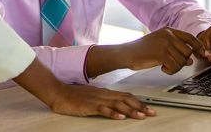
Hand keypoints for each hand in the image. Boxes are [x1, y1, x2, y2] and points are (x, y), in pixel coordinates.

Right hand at [14, 57, 155, 119]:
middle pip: (125, 100)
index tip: (148, 108)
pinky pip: (103, 110)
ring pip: (117, 105)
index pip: (126, 96)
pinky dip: (113, 114)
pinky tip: (120, 117)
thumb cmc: (74, 95)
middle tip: (151, 113)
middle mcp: (104, 95)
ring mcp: (97, 100)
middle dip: (140, 107)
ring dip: (131, 111)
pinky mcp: (89, 106)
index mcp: (105, 93)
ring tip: (141, 116)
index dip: (138, 102)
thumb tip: (115, 103)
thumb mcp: (92, 95)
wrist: (59, 91)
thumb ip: (104, 99)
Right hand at [123, 27, 206, 74]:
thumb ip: (175, 48)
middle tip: (172, 64)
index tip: (203, 54)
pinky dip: (170, 71)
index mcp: (168, 30)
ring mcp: (164, 43)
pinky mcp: (160, 54)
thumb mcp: (160, 44)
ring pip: (182, 61)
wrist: (127, 53)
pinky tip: (162, 68)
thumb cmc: (143, 50)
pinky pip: (175, 67)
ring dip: (175, 67)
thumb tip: (191, 59)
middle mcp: (167, 34)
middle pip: (187, 51)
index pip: (190, 37)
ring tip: (164, 65)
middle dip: (183, 61)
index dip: (198, 46)